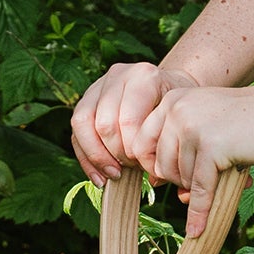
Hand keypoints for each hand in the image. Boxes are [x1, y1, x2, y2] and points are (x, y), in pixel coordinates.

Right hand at [70, 61, 199, 186]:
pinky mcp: (84, 103)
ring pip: (82, 124)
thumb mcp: (178, 119)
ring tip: (114, 174)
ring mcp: (97, 87)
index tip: (144, 163)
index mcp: (143, 76)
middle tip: (132, 168)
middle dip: (117, 154)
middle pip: (104, 124)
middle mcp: (117, 75)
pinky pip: (75, 134)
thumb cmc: (173, 108)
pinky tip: (100, 178)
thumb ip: (166, 143)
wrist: (166, 91)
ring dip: (97, 157)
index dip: (133, 149)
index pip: (128, 120)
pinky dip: (86, 161)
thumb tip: (153, 178)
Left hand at [137, 81, 253, 236]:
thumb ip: (177, 144)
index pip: (140, 145)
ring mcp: (192, 127)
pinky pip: (199, 189)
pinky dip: (199, 211)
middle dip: (179, 179)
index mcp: (170, 101)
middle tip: (204, 174)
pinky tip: (197, 229)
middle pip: (160, 166)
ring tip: (221, 170)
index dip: (153, 167)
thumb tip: (153, 181)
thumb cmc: (245, 121)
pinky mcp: (210, 147)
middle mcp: (176, 110)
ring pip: (180, 178)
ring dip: (198, 186)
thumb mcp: (202, 123)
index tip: (169, 176)